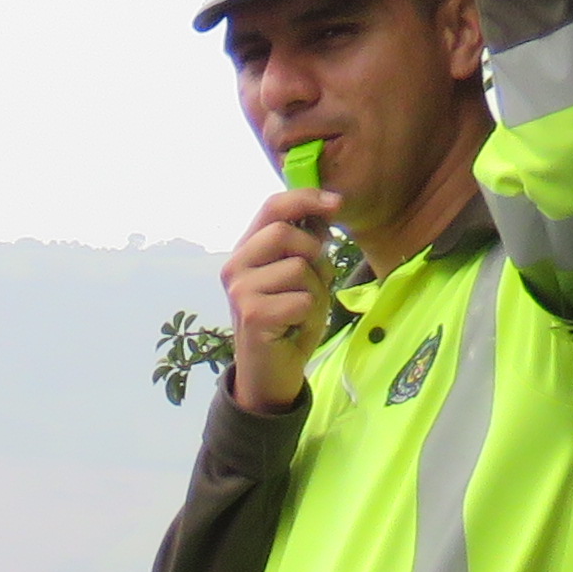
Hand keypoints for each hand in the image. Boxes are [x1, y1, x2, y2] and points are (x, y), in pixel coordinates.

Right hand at [223, 187, 345, 410]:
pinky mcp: (252, 315)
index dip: (306, 198)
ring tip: (303, 310)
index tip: (337, 203)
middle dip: (313, 253)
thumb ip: (306, 245)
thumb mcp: (300, 275)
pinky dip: (311, 314)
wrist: (271, 373)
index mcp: (246, 250)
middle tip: (316, 280)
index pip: (272, 207)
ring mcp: (240, 291)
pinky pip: (302, 299)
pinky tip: (296, 327)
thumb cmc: (289, 321)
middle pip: (284, 233)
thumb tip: (326, 210)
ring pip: (298, 268)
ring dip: (316, 290)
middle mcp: (235, 266)